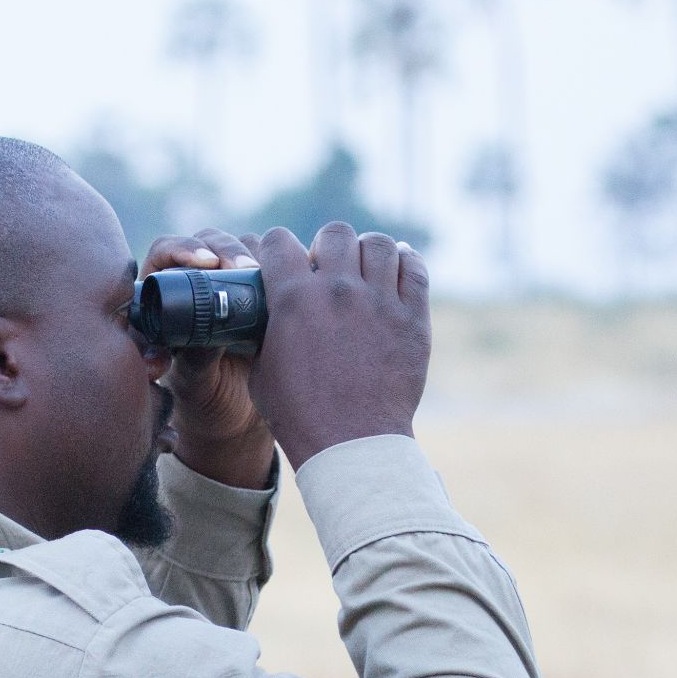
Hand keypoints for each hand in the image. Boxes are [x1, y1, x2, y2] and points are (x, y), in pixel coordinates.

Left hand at [143, 227, 275, 488]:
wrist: (240, 416)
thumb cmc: (205, 399)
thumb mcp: (195, 384)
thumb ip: (192, 362)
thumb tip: (202, 339)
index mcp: (164, 295)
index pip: (166, 252)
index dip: (183, 248)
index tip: (204, 262)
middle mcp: (199, 280)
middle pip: (210, 242)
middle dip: (228, 249)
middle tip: (245, 267)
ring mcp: (236, 282)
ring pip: (247, 247)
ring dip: (260, 255)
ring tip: (272, 277)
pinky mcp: (268, 288)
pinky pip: (278, 265)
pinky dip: (288, 267)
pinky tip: (297, 280)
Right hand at [242, 222, 429, 468]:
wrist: (352, 444)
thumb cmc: (300, 414)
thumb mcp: (263, 369)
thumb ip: (264, 328)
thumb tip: (264, 310)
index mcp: (293, 299)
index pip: (279, 240)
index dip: (278, 249)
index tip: (284, 261)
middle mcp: (338, 290)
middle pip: (335, 233)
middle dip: (327, 247)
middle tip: (329, 269)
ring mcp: (380, 301)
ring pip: (378, 243)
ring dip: (367, 253)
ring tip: (364, 272)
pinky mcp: (413, 318)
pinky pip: (414, 268)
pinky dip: (405, 264)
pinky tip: (396, 274)